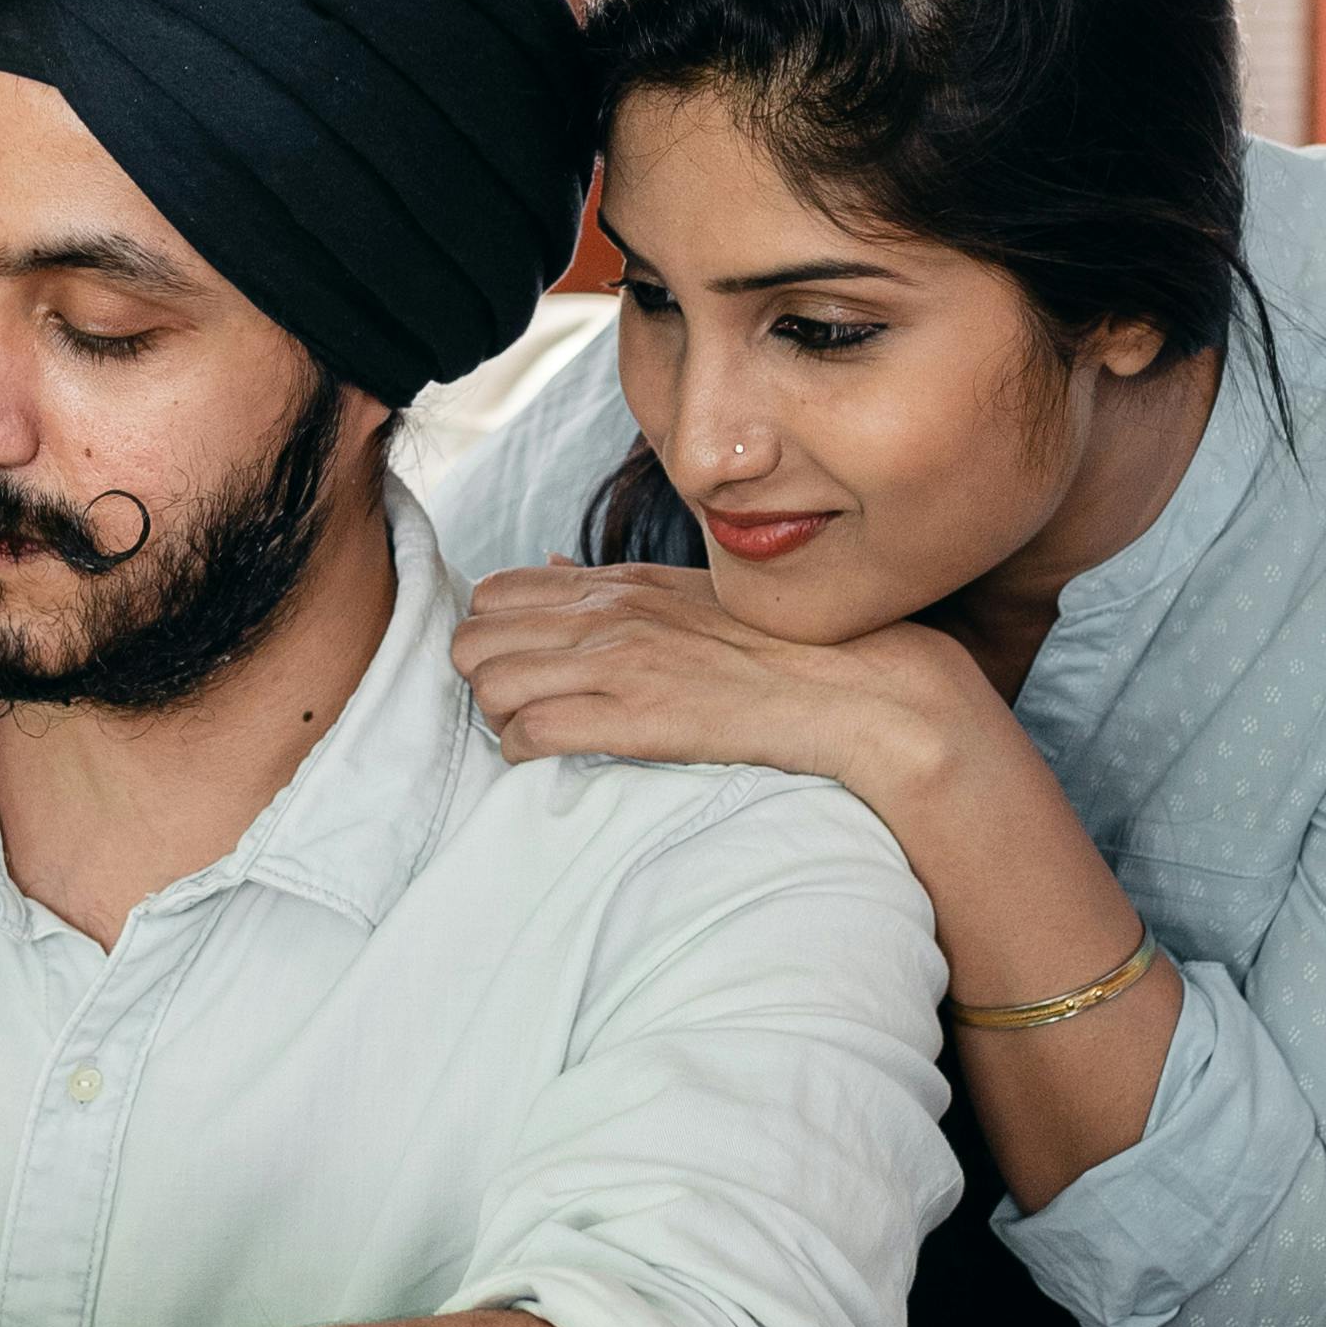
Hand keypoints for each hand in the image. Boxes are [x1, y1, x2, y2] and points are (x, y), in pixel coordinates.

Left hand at [451, 560, 989, 817]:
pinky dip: (523, 755)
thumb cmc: (775, 649)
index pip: (493, 594)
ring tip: (533, 737)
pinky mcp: (635, 718)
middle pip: (473, 641)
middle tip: (516, 709)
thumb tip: (549, 565)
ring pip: (489, 686)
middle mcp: (608, 617)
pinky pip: (530, 734)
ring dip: (498, 721)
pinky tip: (551, 761)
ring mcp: (620, 665)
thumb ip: (614, 584)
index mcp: (618, 586)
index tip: (516, 668)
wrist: (852, 688)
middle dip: (481, 681)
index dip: (489, 637)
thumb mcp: (690, 594)